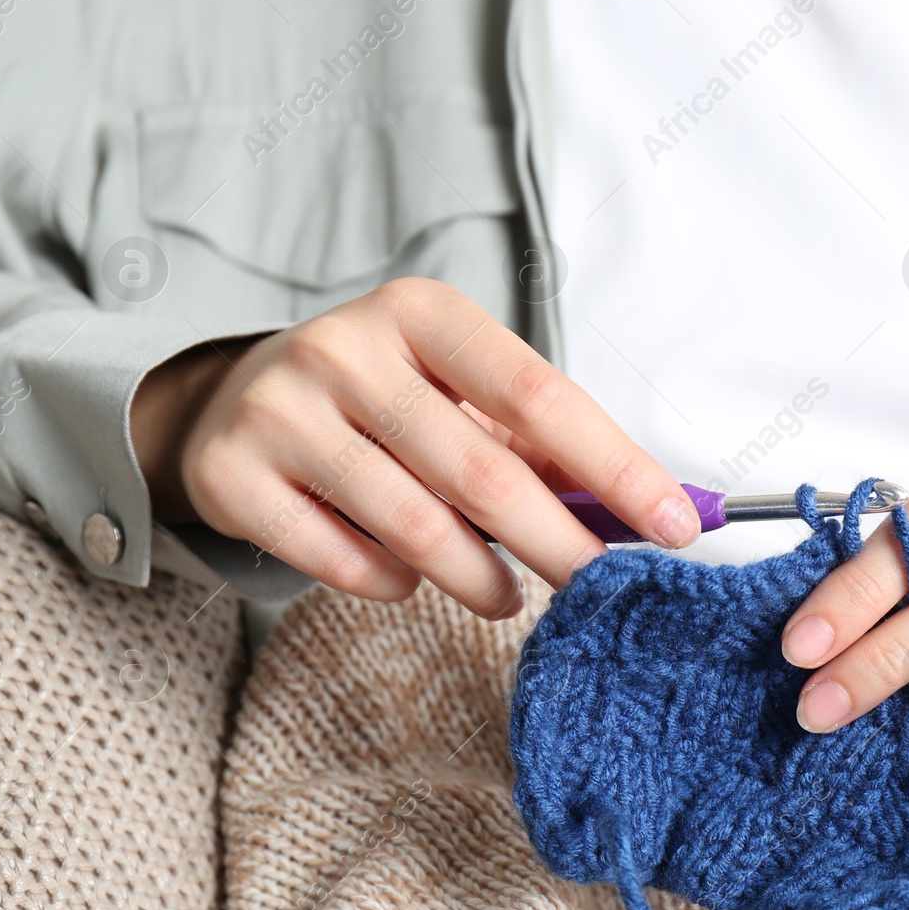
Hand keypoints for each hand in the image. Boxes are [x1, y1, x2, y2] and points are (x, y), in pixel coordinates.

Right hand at [131, 278, 700, 617]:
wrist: (234, 403)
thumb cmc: (382, 402)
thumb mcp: (458, 394)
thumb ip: (540, 443)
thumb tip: (645, 507)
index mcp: (422, 313)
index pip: (541, 395)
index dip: (616, 467)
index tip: (677, 525)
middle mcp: (346, 349)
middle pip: (483, 471)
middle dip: (557, 543)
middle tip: (596, 588)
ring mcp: (280, 410)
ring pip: (414, 526)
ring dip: (478, 579)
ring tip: (503, 596)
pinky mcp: (231, 475)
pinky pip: (341, 561)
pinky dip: (391, 584)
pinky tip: (408, 578)